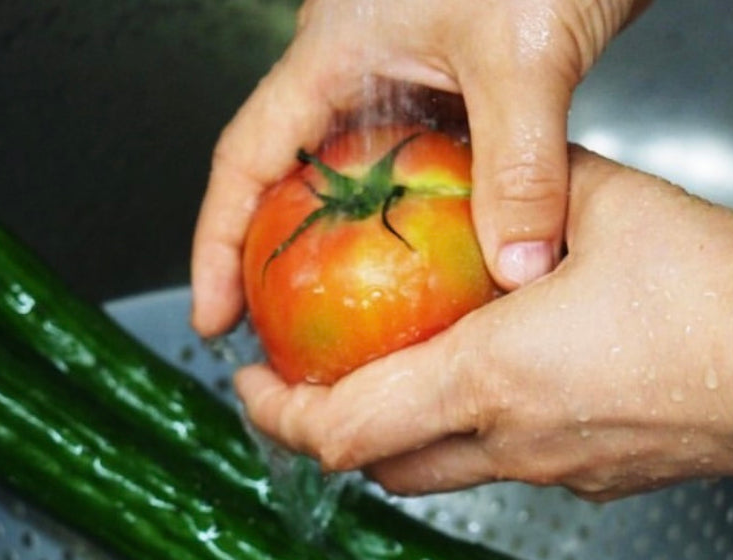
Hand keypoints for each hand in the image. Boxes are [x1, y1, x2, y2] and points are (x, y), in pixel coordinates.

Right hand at [190, 0, 651, 337]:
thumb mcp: (521, 54)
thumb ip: (519, 165)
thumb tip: (516, 267)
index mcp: (334, 53)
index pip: (246, 160)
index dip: (218, 243)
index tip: (211, 311)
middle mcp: (358, 71)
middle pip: (286, 182)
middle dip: (269, 261)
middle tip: (268, 333)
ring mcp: (403, 81)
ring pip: (351, 184)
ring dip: (340, 251)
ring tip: (332, 320)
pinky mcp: (452, 90)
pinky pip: (414, 175)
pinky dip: (410, 227)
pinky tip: (422, 272)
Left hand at [235, 147, 732, 499]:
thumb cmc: (712, 297)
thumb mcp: (607, 206)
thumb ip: (528, 192)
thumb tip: (489, 177)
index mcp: (485, 380)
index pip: (342, 428)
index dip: (280, 417)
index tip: (253, 388)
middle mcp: (503, 444)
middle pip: (374, 468)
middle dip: (324, 434)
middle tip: (307, 389)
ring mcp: (545, 475)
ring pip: (431, 478)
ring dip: (389, 443)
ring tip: (382, 391)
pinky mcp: (586, 483)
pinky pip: (496, 473)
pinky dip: (462, 444)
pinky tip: (487, 398)